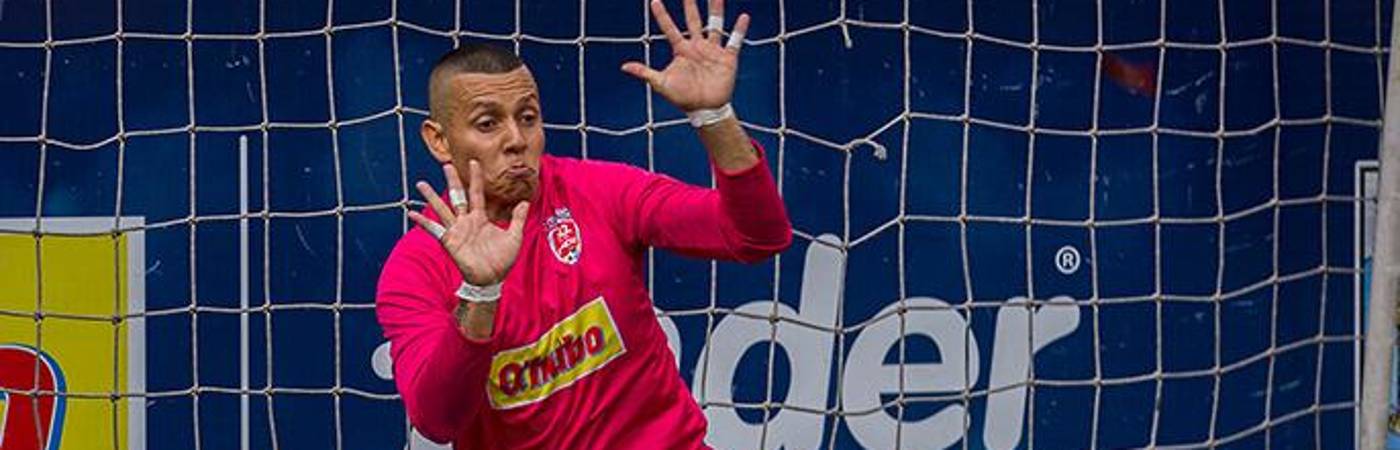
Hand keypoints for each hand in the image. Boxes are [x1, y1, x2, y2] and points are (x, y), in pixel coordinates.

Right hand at [408, 161, 529, 285]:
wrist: (492, 279)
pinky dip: (423, 221)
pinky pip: (434, 229)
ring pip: (442, 209)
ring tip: (421, 184)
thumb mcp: (514, 236)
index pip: (477, 193)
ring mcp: (456, 230)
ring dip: (431, 196)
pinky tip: (412, 213)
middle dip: (452, 181)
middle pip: (458, 196)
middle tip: (446, 165)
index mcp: (481, 218)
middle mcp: (466, 221)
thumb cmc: (502, 260)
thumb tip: (525, 202)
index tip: (473, 162)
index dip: (475, 178)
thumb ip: (518, 219)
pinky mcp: (449, 241)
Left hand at [621, 0, 750, 111]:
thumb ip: (645, 73)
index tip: (654, 0)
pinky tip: (743, 17)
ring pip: (714, 25)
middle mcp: (697, 46)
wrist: (705, 110)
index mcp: (681, 50)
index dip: (662, 15)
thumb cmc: (683, 97)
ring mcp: (712, 50)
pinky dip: (739, 30)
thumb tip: (624, 66)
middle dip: (690, 5)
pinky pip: (734, 41)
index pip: (669, 28)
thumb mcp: (662, 84)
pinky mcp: (727, 58)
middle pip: (693, 20)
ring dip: (716, 10)